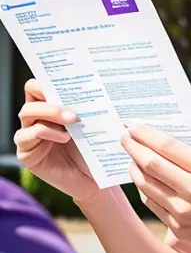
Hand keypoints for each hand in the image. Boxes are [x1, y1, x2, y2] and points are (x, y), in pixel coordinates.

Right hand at [14, 79, 99, 203]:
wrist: (96, 176)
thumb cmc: (96, 145)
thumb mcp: (95, 121)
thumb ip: (90, 104)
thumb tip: (102, 82)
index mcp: (52, 104)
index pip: (41, 83)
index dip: (49, 76)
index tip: (69, 77)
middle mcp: (38, 116)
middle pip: (32, 92)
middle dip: (52, 94)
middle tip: (74, 108)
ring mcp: (29, 134)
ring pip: (27, 112)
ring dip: (51, 113)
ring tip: (73, 121)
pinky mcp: (26, 152)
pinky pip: (27, 135)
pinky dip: (46, 133)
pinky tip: (65, 138)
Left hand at [121, 124, 190, 252]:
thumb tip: (164, 143)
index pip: (169, 147)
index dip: (147, 136)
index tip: (134, 127)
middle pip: (153, 165)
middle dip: (135, 148)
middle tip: (125, 138)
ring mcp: (183, 211)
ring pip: (147, 184)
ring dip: (134, 168)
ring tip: (131, 157)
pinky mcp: (176, 227)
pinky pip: (151, 203)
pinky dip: (143, 187)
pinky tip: (141, 178)